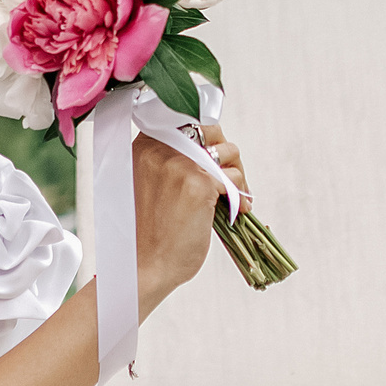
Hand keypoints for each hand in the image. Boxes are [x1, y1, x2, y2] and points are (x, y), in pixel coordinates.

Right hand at [133, 123, 236, 311]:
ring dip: (239, 173)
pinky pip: (234, 178)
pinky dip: (242, 194)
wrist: (144, 265)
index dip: (207, 135)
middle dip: (226, 151)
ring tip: (237, 195)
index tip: (215, 155)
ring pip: (227, 151)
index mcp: (144, 145)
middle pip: (211, 130)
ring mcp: (180, 164)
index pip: (187, 119)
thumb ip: (169, 160)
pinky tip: (239, 209)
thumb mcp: (147, 181)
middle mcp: (160, 148)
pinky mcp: (199, 184)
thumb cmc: (148, 230)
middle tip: (232, 176)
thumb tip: (211, 150)